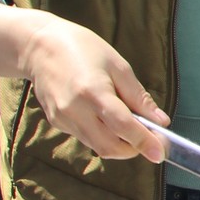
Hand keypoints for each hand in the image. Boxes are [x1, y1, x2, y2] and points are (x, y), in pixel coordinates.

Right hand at [16, 15, 169, 161]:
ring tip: (131, 125)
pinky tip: (105, 117)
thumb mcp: (118, 66)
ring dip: (119, 144)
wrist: (39, 46)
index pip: (123, 126)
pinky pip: (86, 137)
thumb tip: (160, 121)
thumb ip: (139, 97)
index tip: (160, 153)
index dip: (144, 142)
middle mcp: (75, 110)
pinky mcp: (56, 122)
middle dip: (133, 149)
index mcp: (93, 92)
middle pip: (110, 146)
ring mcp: (63, 119)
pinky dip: (103, 135)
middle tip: (150, 139)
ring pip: (97, 146)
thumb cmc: (83, 49)